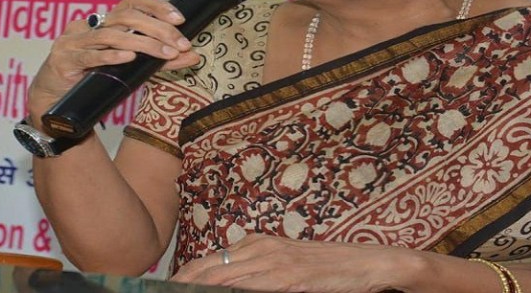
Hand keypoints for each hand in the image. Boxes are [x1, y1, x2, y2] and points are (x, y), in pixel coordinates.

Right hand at [27, 0, 199, 120]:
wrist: (55, 100)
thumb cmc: (95, 78)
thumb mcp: (132, 66)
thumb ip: (161, 60)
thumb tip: (194, 56)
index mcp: (106, 22)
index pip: (133, 1)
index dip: (157, 6)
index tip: (180, 19)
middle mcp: (90, 26)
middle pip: (127, 16)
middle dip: (158, 28)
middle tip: (180, 44)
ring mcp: (75, 42)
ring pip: (111, 35)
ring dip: (143, 44)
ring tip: (165, 53)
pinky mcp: (65, 60)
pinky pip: (90, 55)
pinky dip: (111, 55)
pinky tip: (128, 57)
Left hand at [170, 234, 420, 292]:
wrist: (366, 264)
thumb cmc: (325, 267)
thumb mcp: (285, 263)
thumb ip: (256, 271)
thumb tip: (227, 282)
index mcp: (257, 243)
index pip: (208, 261)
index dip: (182, 277)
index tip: (164, 289)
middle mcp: (261, 250)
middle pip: (207, 270)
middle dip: (181, 284)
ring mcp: (274, 265)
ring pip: (222, 280)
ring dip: (197, 289)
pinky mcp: (289, 281)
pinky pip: (250, 290)